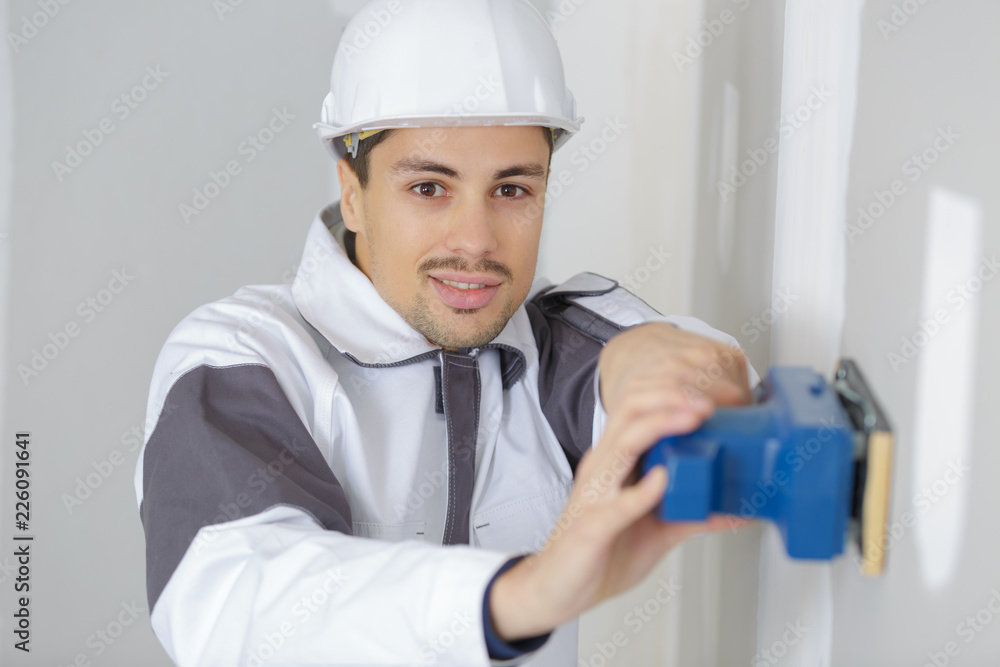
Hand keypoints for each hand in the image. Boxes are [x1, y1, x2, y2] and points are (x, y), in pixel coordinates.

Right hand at [488, 323, 751, 640]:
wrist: (560, 588)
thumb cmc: (602, 552)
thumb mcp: (659, 529)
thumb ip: (694, 514)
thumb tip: (737, 510)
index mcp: (618, 459)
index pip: (641, 405)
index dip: (678, 390)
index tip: (716, 395)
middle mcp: (604, 466)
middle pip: (631, 408)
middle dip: (674, 394)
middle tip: (710, 401)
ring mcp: (596, 492)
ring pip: (623, 442)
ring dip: (662, 423)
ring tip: (694, 418)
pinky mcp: (592, 526)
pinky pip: (616, 503)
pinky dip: (642, 490)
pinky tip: (663, 480)